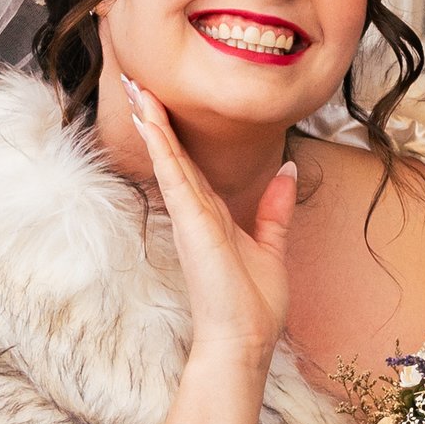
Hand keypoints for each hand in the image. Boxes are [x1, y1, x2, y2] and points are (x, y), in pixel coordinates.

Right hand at [122, 79, 296, 369]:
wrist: (244, 342)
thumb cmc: (252, 306)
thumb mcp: (271, 247)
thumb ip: (274, 210)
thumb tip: (287, 171)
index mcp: (211, 216)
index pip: (190, 164)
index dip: (176, 133)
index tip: (161, 102)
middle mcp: (195, 213)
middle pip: (173, 155)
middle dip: (156, 118)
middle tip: (136, 81)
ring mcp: (190, 217)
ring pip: (169, 159)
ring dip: (153, 123)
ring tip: (136, 88)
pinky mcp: (192, 224)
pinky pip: (175, 177)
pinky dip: (163, 148)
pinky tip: (152, 122)